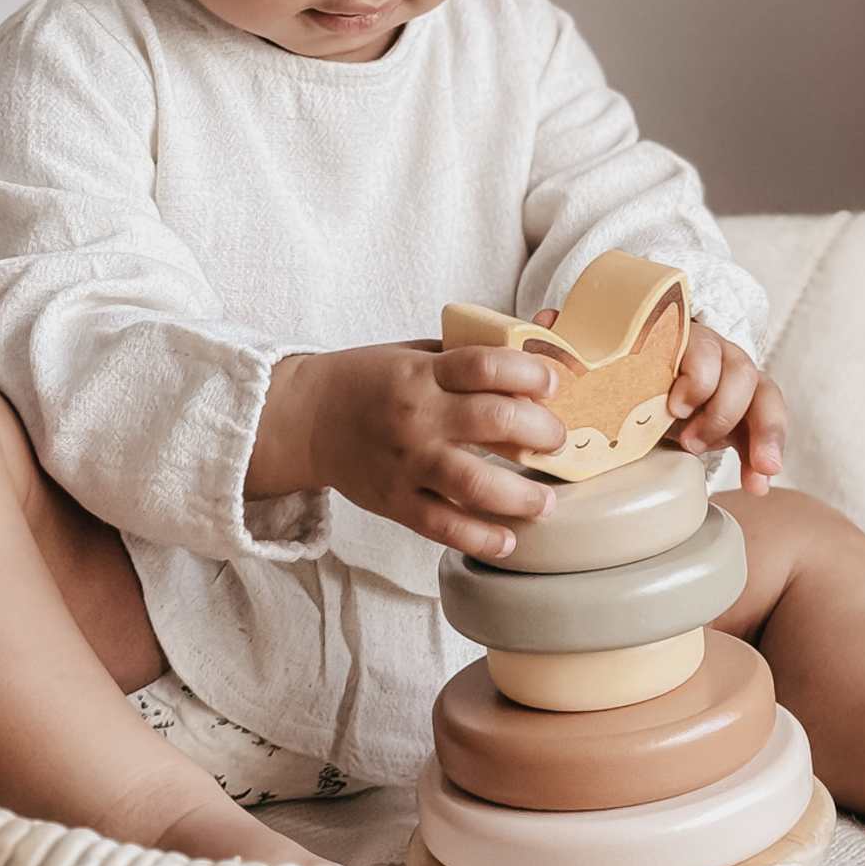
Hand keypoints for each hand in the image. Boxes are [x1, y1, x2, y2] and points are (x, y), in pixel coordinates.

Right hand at [291, 339, 567, 561]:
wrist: (307, 418)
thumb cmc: (372, 380)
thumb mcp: (419, 352)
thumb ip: (477, 349)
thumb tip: (546, 325)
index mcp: (423, 373)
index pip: (487, 365)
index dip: (531, 373)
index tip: (554, 384)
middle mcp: (418, 416)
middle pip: (495, 421)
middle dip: (542, 432)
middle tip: (557, 441)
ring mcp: (407, 462)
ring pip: (476, 484)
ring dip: (523, 496)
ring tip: (546, 501)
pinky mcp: (396, 502)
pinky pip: (444, 526)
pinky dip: (481, 538)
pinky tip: (507, 539)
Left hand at [531, 308, 785, 495]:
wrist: (646, 389)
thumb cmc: (627, 371)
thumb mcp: (603, 358)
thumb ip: (578, 340)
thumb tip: (546, 319)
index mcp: (682, 337)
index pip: (702, 344)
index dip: (697, 374)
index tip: (676, 407)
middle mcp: (718, 354)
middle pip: (741, 368)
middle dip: (722, 408)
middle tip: (691, 443)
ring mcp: (738, 384)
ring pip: (766, 396)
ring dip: (762, 433)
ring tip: (757, 470)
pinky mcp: (749, 414)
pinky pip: (768, 429)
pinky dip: (767, 456)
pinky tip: (760, 485)